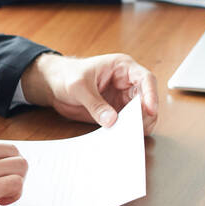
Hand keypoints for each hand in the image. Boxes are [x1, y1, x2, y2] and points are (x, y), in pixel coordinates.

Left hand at [20, 51, 157, 133]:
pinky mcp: (116, 112)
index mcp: (122, 68)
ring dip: (137, 125)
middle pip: (146, 99)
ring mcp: (122, 98)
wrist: (54, 84)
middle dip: (145, 115)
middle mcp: (127, 83)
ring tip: (129, 136)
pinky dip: (126, 130)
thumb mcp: (79, 87)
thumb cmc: (67, 75)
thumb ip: (95, 104)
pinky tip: (121, 138)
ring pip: (140, 113)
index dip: (151, 94)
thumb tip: (112, 120)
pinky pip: (126, 123)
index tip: (150, 110)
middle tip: (138, 129)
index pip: (145, 79)